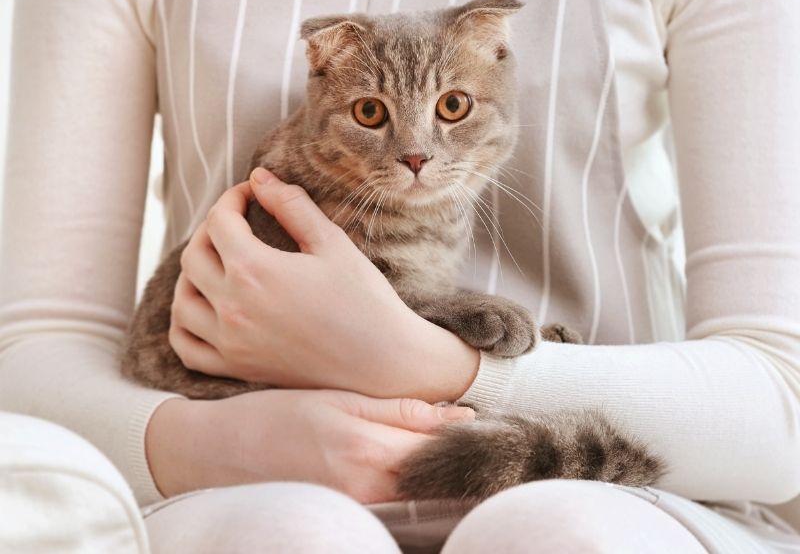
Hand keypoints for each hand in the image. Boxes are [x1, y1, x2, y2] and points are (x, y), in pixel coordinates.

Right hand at [146, 390, 474, 502]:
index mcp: (365, 448)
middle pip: (434, 475)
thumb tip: (458, 416)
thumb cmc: (274, 415)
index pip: (437, 446)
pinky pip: (394, 505)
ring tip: (449, 450)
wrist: (217, 451)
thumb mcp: (337, 399)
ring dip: (438, 473)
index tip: (488, 423)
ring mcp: (355, 507)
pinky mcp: (345, 515)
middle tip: (479, 436)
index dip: (467, 435)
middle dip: (459, 457)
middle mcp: (365, 486)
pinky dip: (412, 488)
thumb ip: (398, 410)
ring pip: (418, 493)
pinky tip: (414, 469)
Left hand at [169, 168, 478, 401]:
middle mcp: (233, 307)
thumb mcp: (332, 243)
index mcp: (255, 270)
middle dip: (211, 230)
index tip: (250, 194)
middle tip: (237, 223)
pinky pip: (187, 347)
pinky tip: (203, 309)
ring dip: (191, 274)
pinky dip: (183, 325)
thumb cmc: (364, 300)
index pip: (220, 221)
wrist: (383, 363)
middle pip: (193, 256)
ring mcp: (231, 342)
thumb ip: (292, 205)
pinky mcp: (237, 368)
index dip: (232, 198)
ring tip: (217, 263)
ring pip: (182, 301)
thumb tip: (259, 177)